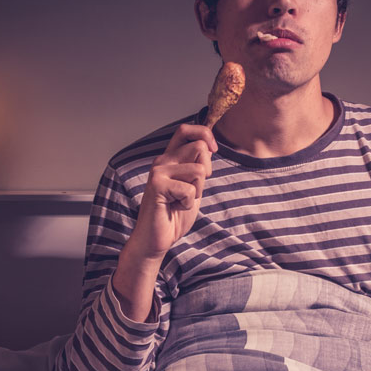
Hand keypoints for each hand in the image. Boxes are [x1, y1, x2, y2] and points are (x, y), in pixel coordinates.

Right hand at [127, 123, 216, 261]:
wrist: (156, 239)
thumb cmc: (174, 216)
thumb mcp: (193, 188)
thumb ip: (198, 168)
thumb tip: (209, 148)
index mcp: (170, 159)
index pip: (186, 130)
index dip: (204, 134)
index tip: (214, 150)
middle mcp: (162, 161)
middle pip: (200, 148)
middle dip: (206, 172)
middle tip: (193, 191)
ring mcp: (158, 172)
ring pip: (198, 170)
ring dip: (197, 191)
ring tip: (181, 201)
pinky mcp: (157, 185)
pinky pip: (190, 189)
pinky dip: (188, 204)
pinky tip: (175, 208)